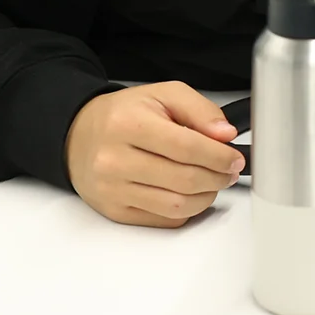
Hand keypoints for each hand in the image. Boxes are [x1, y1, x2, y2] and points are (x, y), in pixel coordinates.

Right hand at [65, 82, 244, 227]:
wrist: (78, 135)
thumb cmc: (124, 114)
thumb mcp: (164, 95)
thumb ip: (200, 110)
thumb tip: (225, 135)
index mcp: (128, 125)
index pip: (187, 148)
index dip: (219, 156)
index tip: (235, 158)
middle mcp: (114, 161)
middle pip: (184, 179)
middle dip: (218, 177)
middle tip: (230, 171)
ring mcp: (112, 190)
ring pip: (176, 205)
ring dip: (206, 197)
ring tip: (214, 182)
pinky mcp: (114, 211)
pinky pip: (163, 219)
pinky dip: (186, 210)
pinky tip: (191, 194)